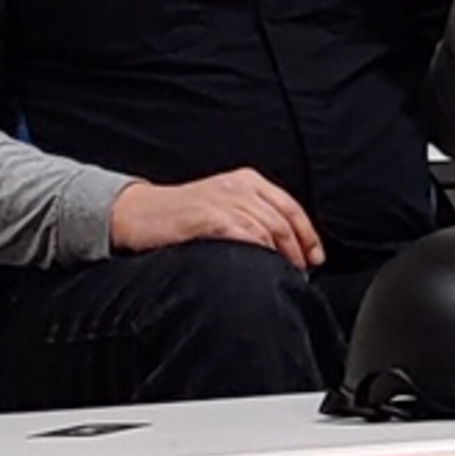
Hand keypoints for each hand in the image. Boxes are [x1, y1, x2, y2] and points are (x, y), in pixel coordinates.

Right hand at [110, 168, 324, 267]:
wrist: (139, 213)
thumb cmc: (182, 214)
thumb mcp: (224, 204)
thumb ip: (253, 215)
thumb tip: (286, 245)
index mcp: (248, 181)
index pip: (291, 207)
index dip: (308, 235)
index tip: (315, 257)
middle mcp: (239, 187)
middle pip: (283, 220)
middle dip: (298, 249)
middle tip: (301, 271)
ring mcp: (223, 200)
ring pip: (267, 229)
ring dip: (281, 256)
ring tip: (284, 274)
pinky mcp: (207, 216)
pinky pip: (244, 235)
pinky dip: (258, 252)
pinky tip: (260, 266)